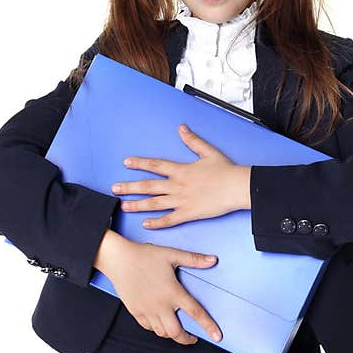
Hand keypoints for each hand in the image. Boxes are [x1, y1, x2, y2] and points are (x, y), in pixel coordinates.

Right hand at [103, 236, 222, 344]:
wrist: (118, 259)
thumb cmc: (145, 255)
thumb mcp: (172, 254)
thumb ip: (194, 259)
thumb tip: (213, 260)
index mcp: (173, 292)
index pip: (196, 313)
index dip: (208, 326)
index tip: (217, 336)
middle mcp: (160, 305)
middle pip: (176, 332)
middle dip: (187, 339)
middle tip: (193, 338)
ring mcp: (146, 310)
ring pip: (162, 332)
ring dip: (172, 335)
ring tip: (178, 330)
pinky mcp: (135, 311)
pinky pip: (148, 327)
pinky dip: (157, 329)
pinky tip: (161, 323)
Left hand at [113, 124, 250, 229]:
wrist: (237, 187)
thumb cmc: (226, 170)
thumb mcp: (208, 152)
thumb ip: (192, 141)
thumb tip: (182, 128)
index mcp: (181, 170)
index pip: (155, 165)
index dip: (140, 163)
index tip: (126, 162)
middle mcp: (178, 185)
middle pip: (149, 186)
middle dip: (130, 187)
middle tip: (115, 188)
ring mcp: (182, 200)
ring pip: (154, 203)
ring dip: (138, 204)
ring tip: (124, 205)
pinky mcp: (189, 213)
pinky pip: (169, 220)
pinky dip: (157, 223)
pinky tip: (146, 224)